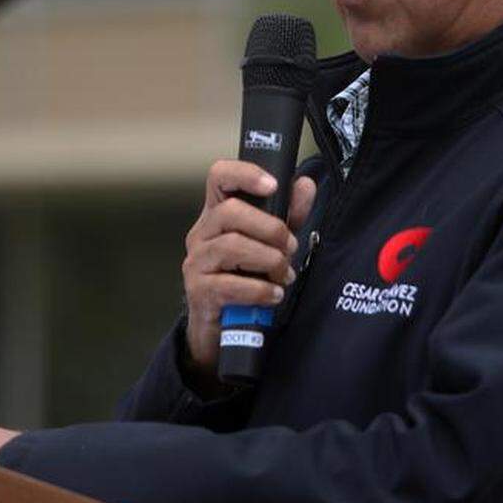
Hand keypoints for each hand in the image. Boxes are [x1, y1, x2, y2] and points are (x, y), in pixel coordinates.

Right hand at [183, 161, 317, 384]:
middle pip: (230, 211)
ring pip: (232, 246)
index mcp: (217, 212)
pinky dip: (259, 290)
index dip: (245, 174)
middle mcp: (202, 232)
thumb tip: (305, 185)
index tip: (273, 185)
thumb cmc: (245, 276)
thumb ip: (288, 213)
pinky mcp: (199, 291)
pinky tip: (274, 295)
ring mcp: (197, 261)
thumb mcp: (270, 241)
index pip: (219, 176)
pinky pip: (229, 284)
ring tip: (284, 274)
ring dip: (268, 260)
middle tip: (290, 246)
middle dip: (270, 228)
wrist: (221, 328)